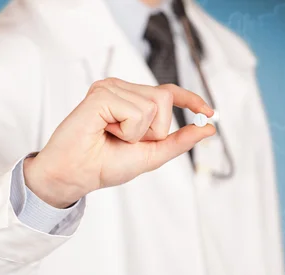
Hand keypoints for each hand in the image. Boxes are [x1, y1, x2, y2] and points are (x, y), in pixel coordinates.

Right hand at [24, 78, 214, 207]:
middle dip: (154, 130)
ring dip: (138, 133)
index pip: (167, 92)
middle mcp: (120, 89)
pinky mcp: (101, 94)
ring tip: (111, 137)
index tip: (210, 111)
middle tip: (124, 140)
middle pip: (165, 98)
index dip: (190, 99)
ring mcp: (110, 89)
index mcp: (129, 100)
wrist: (75, 175)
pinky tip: (104, 131)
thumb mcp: (150, 156)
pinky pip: (138, 111)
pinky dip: (128, 130)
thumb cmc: (103, 166)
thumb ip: (178, 142)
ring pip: (154, 105)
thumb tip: (209, 129)